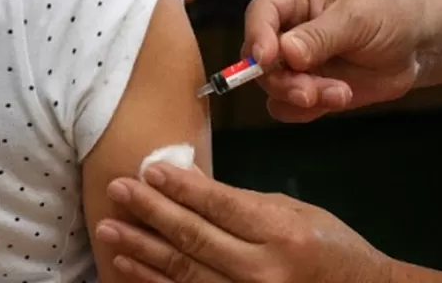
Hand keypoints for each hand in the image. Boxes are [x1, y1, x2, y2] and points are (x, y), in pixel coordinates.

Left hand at [95, 164, 392, 282]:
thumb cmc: (330, 246)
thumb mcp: (296, 212)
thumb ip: (242, 202)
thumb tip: (191, 183)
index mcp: (282, 234)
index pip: (221, 206)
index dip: (181, 187)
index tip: (148, 169)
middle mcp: (263, 271)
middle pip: (195, 238)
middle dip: (150, 212)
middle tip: (118, 190)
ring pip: (183, 272)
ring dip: (141, 250)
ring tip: (110, 229)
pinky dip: (154, 282)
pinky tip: (129, 268)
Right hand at [243, 0, 430, 122]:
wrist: (416, 46)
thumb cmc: (388, 15)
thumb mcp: (358, 17)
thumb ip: (321, 34)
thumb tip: (285, 52)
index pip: (260, 13)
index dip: (257, 36)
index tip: (267, 59)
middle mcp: (284, 28)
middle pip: (257, 58)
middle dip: (282, 79)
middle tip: (310, 93)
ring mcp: (293, 62)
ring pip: (272, 86)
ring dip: (300, 96)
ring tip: (339, 94)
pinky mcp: (305, 89)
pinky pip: (288, 107)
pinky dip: (308, 110)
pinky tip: (340, 98)